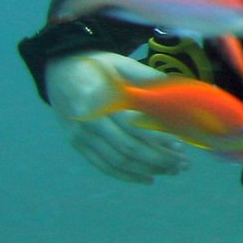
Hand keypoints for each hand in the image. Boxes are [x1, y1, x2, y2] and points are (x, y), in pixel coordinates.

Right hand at [46, 51, 190, 184]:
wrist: (60, 70)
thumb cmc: (98, 66)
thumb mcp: (122, 63)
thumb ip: (148, 78)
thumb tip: (179, 94)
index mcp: (100, 98)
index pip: (133, 125)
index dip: (158, 138)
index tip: (180, 145)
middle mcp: (88, 120)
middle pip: (128, 148)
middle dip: (158, 159)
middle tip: (183, 164)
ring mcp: (80, 136)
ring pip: (117, 161)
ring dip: (147, 170)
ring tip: (171, 170)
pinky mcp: (77, 145)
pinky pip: (103, 166)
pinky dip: (127, 176)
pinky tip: (147, 178)